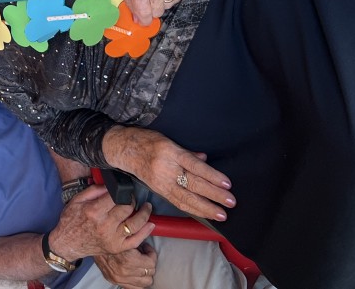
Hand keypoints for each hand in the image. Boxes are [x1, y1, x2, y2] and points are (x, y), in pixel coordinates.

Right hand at [49, 185, 153, 260]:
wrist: (67, 243)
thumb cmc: (70, 221)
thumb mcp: (76, 201)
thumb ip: (93, 191)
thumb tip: (110, 185)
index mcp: (94, 211)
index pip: (116, 197)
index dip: (123, 191)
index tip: (124, 189)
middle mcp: (105, 225)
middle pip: (127, 209)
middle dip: (132, 200)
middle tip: (132, 197)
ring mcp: (112, 238)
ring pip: (135, 224)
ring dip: (145, 213)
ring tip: (147, 207)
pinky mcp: (117, 248)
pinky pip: (136, 240)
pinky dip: (146, 232)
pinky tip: (150, 224)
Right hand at [93, 242, 156, 288]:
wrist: (91, 242)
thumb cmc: (108, 237)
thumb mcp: (125, 237)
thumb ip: (138, 238)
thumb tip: (150, 234)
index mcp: (128, 260)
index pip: (151, 263)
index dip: (151, 253)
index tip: (146, 248)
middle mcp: (125, 272)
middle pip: (149, 273)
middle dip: (149, 263)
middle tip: (144, 255)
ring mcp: (120, 278)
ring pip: (145, 282)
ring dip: (145, 273)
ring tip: (140, 264)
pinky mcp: (116, 281)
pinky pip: (135, 288)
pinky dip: (138, 281)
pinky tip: (135, 272)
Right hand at [102, 125, 234, 220]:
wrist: (123, 150)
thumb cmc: (147, 141)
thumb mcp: (167, 140)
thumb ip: (187, 153)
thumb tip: (205, 160)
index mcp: (170, 152)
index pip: (194, 166)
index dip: (212, 175)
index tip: (227, 183)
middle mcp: (165, 168)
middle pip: (193, 184)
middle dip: (214, 195)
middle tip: (231, 202)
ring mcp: (161, 181)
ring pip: (186, 198)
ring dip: (206, 207)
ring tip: (222, 214)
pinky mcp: (158, 190)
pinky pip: (177, 202)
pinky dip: (193, 209)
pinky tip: (204, 213)